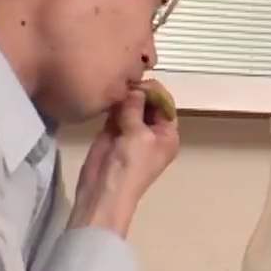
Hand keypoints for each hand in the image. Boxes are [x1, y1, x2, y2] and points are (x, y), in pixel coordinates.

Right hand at [70, 86, 180, 235]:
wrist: (103, 190)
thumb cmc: (130, 165)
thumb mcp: (138, 134)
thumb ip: (135, 108)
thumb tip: (135, 88)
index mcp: (167, 134)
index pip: (165, 104)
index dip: (154, 91)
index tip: (139, 82)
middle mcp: (152, 131)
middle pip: (148, 102)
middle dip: (138, 91)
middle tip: (124, 80)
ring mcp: (132, 130)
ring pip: (131, 105)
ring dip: (125, 95)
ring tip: (115, 84)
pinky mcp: (113, 132)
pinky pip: (116, 112)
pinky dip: (113, 103)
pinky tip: (107, 92)